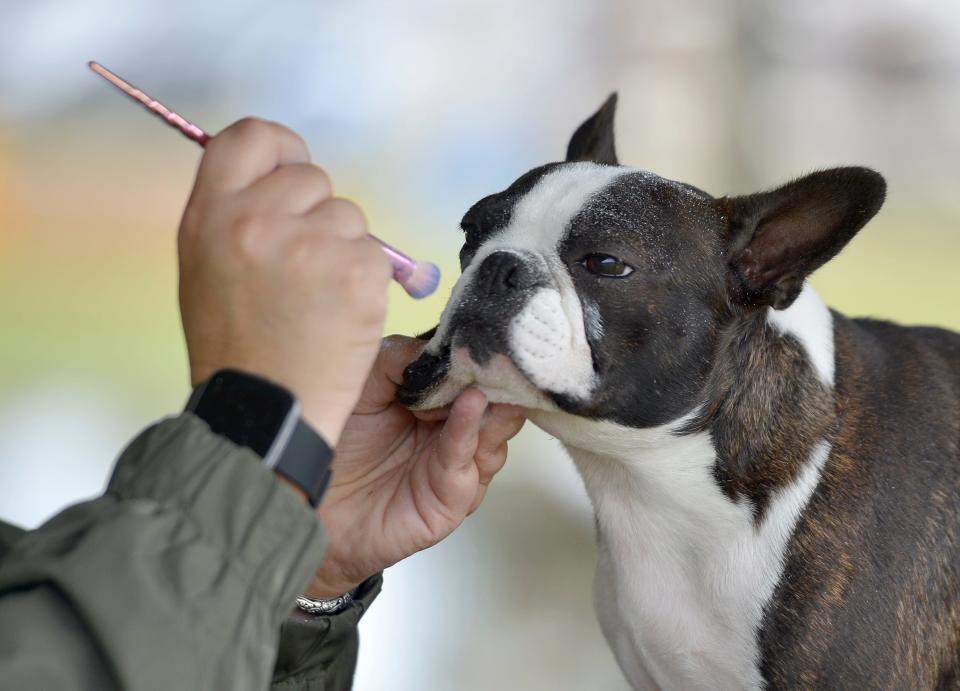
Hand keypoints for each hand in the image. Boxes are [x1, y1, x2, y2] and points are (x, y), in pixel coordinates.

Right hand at [178, 118, 391, 444]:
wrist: (264, 409)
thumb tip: (279, 174)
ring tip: (316, 300)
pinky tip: (339, 314)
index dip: (282, 149)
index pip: (253, 135)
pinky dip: (365, 281)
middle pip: (313, 177)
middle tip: (302, 268)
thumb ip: (235, 212)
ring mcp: (310, 245)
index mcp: (211, 213)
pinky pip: (375, 254)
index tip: (291, 172)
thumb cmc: (235, 344)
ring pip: (350, 217)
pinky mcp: (357, 273)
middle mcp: (257, 219)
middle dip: (316, 213)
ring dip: (343, 250)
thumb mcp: (206, 266)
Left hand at [306, 336, 525, 597]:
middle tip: (505, 350)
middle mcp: (454, 434)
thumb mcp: (363, 385)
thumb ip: (398, 359)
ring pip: (495, 434)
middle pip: (498, 402)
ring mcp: (456, 467)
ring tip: (484, 377)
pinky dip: (468, 433)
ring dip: (493, 404)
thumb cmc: (331, 445)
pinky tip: (467, 407)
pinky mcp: (451, 500)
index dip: (485, 353)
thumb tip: (441, 342)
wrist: (303, 503)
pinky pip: (466, 464)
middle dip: (502, 377)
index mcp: (439, 403)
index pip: (477, 374)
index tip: (490, 329)